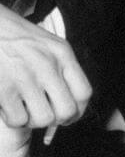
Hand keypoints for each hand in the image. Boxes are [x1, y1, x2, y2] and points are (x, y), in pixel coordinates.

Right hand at [0, 4, 90, 127]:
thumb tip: (68, 100)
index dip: (78, 110)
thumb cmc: (14, 37)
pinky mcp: (3, 90)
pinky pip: (18, 120)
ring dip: (34, 120)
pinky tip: (9, 108)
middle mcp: (47, 66)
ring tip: (25, 109)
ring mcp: (25, 78)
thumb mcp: (47, 44)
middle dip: (57, 119)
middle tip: (45, 114)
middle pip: (67, 110)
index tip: (69, 116)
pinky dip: (14, 119)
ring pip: (43, 119)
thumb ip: (60, 67)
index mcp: (62, 54)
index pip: (84, 92)